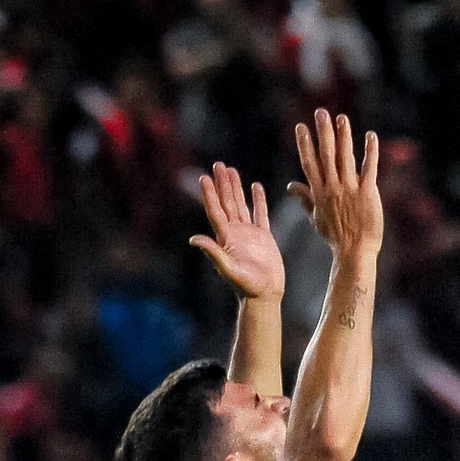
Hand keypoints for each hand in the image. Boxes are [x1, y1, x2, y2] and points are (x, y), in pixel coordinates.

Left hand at [189, 163, 284, 299]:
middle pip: (227, 203)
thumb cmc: (247, 286)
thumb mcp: (229, 269)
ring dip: (236, 188)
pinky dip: (258, 200)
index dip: (210, 194)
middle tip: (218, 165)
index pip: (216, 210)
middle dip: (222, 184)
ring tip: (232, 170)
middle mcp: (236, 233)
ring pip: (241, 205)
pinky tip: (256, 187)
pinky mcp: (264, 237)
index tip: (204, 177)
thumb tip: (194, 239)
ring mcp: (250, 234)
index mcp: (226, 238)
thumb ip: (213, 253)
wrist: (265, 295)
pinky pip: (260, 214)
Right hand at [287, 110, 383, 257]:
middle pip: (326, 155)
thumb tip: (291, 187)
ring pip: (345, 157)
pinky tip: (371, 136)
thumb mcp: (316, 218)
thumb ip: (305, 199)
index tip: (301, 126)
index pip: (309, 163)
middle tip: (321, 112)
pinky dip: (370, 152)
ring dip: (344, 136)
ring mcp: (350, 190)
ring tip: (342, 118)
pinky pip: (369, 169)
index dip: (305, 144)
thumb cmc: (336, 237)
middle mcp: (333, 188)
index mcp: (319, 193)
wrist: (354, 252)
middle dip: (323, 132)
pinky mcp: (367, 193)